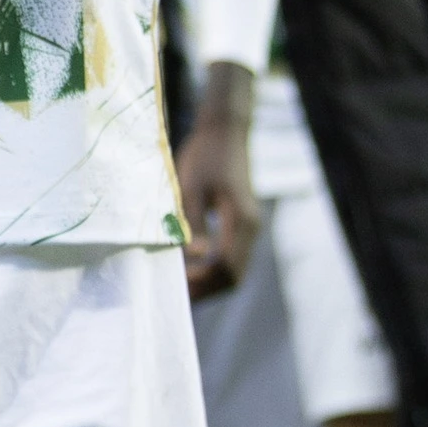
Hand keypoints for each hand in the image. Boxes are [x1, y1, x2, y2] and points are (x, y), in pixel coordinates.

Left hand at [174, 62, 259, 301]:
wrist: (225, 130)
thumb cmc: (205, 154)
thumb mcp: (191, 186)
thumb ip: (193, 222)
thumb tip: (194, 258)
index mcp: (241, 220)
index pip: (227, 268)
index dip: (203, 284)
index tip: (177, 290)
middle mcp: (251, 228)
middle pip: (233, 275)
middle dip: (206, 288)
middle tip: (176, 295)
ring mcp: (249, 227)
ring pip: (234, 268)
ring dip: (210, 280)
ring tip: (181, 285)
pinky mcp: (242, 223)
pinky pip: (232, 256)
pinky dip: (213, 267)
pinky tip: (191, 266)